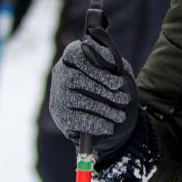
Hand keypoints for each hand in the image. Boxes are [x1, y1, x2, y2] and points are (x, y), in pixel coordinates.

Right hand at [49, 29, 139, 154]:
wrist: (106, 111)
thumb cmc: (113, 83)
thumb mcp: (117, 69)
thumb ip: (111, 60)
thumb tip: (102, 55)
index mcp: (72, 55)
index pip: (76, 55)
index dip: (97, 70)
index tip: (118, 83)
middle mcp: (60, 72)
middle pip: (76, 79)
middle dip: (104, 92)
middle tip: (124, 100)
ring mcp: (57, 94)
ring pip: (77, 100)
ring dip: (103, 110)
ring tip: (120, 116)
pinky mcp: (59, 114)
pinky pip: (75, 119)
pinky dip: (94, 124)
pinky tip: (108, 127)